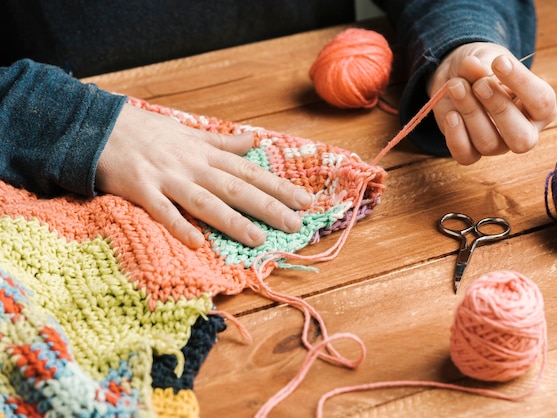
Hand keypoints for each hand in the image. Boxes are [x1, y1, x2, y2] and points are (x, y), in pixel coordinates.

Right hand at [96, 104, 312, 248]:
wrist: (101, 126)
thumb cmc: (148, 131)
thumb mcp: (189, 133)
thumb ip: (222, 142)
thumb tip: (251, 141)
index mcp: (206, 154)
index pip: (250, 172)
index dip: (278, 187)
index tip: (304, 201)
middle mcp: (193, 166)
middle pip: (236, 188)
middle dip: (267, 207)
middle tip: (294, 225)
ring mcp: (167, 178)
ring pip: (206, 201)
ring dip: (233, 220)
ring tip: (258, 239)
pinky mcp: (141, 190)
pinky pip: (162, 211)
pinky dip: (179, 226)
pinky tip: (197, 243)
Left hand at [428, 42, 556, 164]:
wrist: (457, 77)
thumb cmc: (482, 68)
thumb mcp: (484, 58)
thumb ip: (482, 64)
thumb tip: (472, 67)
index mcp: (540, 107)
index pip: (542, 102)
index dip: (521, 82)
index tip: (499, 62)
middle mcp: (524, 131)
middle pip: (521, 137)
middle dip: (498, 108)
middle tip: (479, 84)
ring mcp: (498, 145)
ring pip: (489, 143)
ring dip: (470, 113)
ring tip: (456, 86)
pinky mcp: (472, 152)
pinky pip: (466, 156)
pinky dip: (456, 136)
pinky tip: (451, 114)